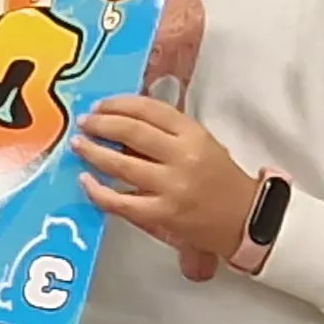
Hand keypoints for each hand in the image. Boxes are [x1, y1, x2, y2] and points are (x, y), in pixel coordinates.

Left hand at [72, 95, 258, 267]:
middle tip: (84, 123)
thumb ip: (166, 133)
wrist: (245, 218)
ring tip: (78, 145)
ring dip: (93, 153)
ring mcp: (171, 186)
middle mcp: (182, 156)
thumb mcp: (201, 144)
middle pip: (131, 132)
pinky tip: (85, 182)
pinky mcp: (162, 214)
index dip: (118, 104)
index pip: (149, 109)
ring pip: (121, 165)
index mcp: (193, 134)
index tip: (100, 106)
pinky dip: (98, 192)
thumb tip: (120, 124)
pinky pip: (121, 202)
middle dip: (101, 124)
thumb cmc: (219, 179)